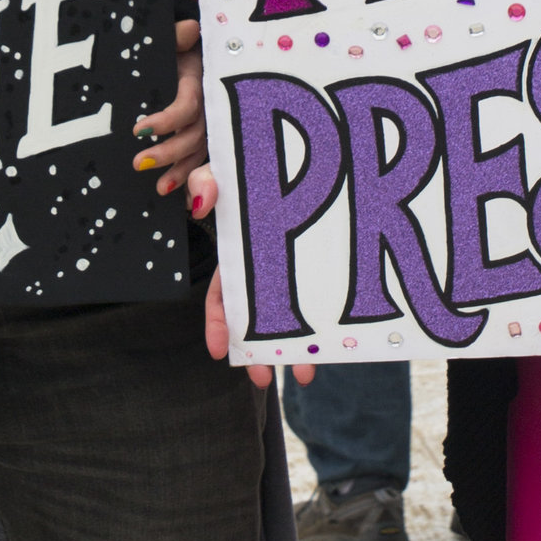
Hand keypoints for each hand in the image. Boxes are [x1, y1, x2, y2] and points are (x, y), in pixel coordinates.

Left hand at [134, 18, 207, 194]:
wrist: (185, 54)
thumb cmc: (174, 47)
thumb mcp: (170, 39)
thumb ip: (176, 35)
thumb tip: (190, 29)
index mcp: (199, 80)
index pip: (188, 105)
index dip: (167, 119)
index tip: (139, 130)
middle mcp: (209, 105)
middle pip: (194, 134)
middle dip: (169, 152)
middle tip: (138, 163)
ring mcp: (208, 123)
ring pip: (199, 152)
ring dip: (181, 172)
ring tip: (159, 188)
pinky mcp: (203, 137)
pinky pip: (200, 161)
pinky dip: (190, 179)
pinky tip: (173, 193)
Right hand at [190, 164, 313, 389]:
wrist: (311, 159)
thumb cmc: (256, 174)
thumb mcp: (227, 172)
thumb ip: (209, 181)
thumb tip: (203, 199)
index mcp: (239, 256)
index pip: (222, 296)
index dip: (218, 324)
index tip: (218, 351)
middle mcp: (267, 273)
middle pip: (258, 320)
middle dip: (258, 353)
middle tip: (262, 381)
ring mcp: (298, 275)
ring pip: (295, 319)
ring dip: (296, 350)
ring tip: (305, 377)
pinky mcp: (326, 273)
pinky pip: (326, 304)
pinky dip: (330, 327)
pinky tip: (337, 346)